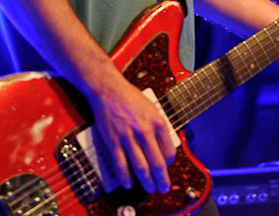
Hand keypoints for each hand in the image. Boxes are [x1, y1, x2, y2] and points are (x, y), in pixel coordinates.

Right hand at [88, 73, 176, 193]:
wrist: (109, 89)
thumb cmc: (130, 97)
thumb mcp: (151, 108)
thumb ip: (158, 127)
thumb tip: (163, 146)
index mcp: (157, 122)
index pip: (169, 151)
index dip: (169, 162)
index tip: (166, 166)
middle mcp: (145, 131)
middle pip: (157, 163)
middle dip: (162, 179)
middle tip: (163, 188)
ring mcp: (128, 137)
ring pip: (140, 167)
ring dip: (147, 181)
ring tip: (150, 189)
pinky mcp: (114, 141)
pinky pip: (121, 164)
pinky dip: (126, 177)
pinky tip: (129, 183)